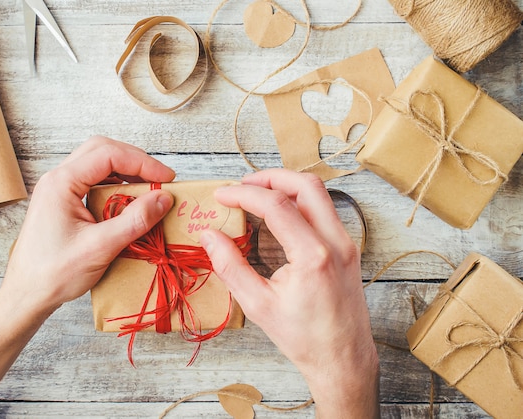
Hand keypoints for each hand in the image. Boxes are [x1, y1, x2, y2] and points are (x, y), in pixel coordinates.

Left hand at [3, 136, 175, 315]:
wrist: (25, 295)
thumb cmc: (54, 274)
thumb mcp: (100, 247)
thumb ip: (134, 220)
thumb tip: (164, 199)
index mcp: (62, 183)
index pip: (109, 155)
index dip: (142, 163)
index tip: (166, 179)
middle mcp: (57, 179)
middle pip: (102, 151)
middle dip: (135, 161)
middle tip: (160, 180)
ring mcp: (58, 190)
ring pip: (97, 165)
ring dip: (125, 172)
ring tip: (148, 189)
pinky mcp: (62, 203)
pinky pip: (92, 182)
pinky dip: (115, 186)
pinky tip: (128, 202)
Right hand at [200, 169, 378, 416]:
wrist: (343, 359)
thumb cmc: (303, 339)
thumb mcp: (258, 305)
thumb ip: (230, 266)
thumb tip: (209, 236)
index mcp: (313, 257)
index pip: (276, 205)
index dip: (243, 195)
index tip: (222, 196)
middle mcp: (336, 243)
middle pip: (306, 184)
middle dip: (270, 177)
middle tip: (243, 184)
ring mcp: (347, 243)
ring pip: (319, 194)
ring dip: (287, 186)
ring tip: (257, 195)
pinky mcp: (348, 248)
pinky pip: (324, 210)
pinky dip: (300, 202)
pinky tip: (279, 215)